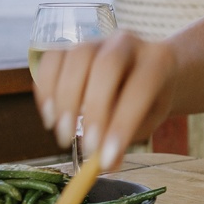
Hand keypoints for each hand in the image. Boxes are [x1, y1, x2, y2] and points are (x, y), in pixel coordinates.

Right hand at [34, 31, 176, 172]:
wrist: (142, 70)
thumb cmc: (147, 99)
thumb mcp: (147, 120)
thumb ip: (128, 138)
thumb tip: (107, 165)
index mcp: (157, 60)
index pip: (141, 87)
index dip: (122, 123)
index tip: (105, 158)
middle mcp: (128, 42)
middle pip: (107, 65)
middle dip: (92, 109)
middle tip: (84, 147)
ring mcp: (98, 39)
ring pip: (76, 57)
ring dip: (65, 100)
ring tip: (64, 135)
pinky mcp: (72, 44)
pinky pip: (52, 58)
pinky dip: (46, 88)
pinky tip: (50, 116)